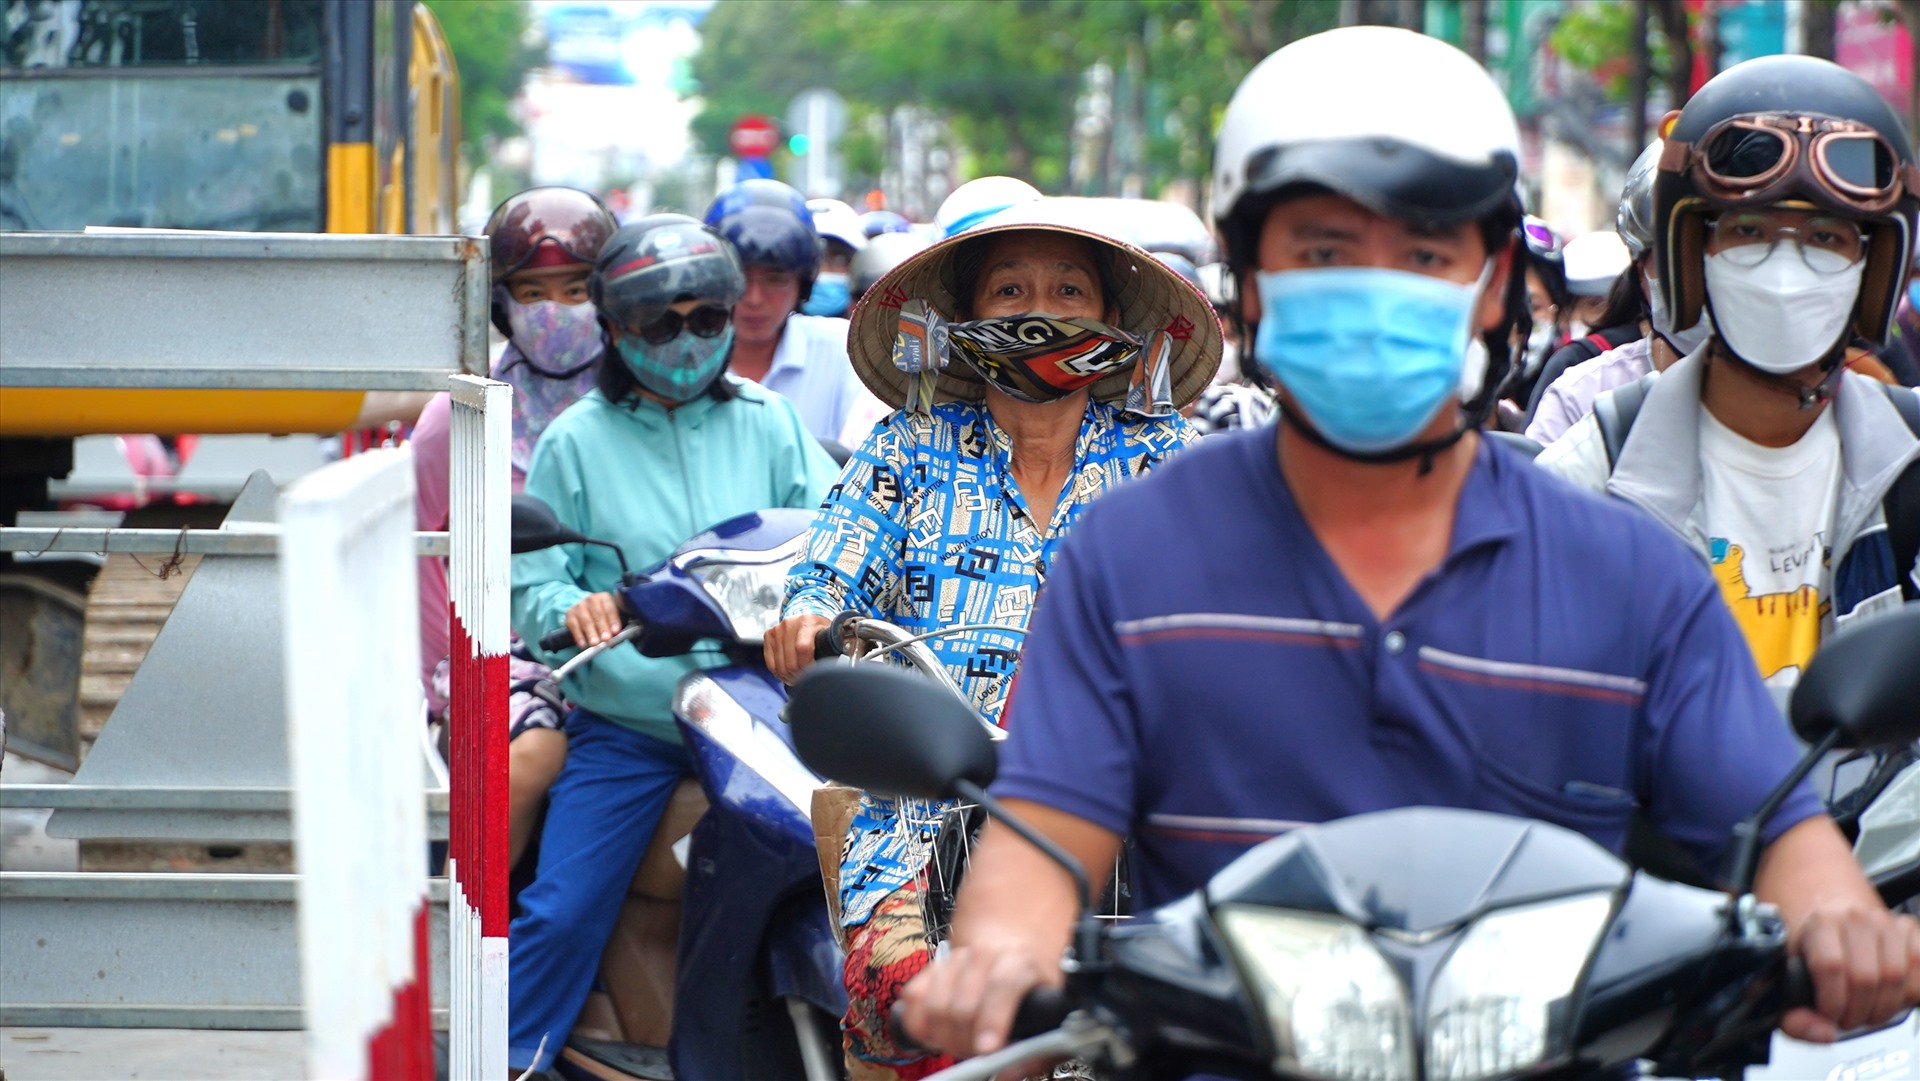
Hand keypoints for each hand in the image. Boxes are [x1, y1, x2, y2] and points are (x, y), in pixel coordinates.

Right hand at [563, 592, 623, 647]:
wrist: (586, 611)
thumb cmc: (603, 616)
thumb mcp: (612, 617)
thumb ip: (615, 625)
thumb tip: (616, 636)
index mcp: (604, 598)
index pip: (610, 609)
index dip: (613, 620)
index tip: (616, 631)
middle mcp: (591, 599)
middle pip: (598, 615)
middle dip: (602, 628)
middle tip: (606, 639)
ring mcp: (579, 606)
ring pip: (586, 621)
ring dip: (591, 633)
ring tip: (595, 643)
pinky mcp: (570, 614)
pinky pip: (574, 626)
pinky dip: (579, 636)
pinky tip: (583, 644)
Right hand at [764, 613, 832, 684]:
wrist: (808, 618)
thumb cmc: (821, 629)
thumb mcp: (830, 636)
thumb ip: (832, 650)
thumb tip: (833, 671)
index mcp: (808, 622)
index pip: (803, 649)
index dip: (808, 666)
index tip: (814, 674)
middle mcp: (790, 623)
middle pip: (790, 661)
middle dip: (799, 676)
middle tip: (806, 680)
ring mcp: (777, 629)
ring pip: (779, 666)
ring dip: (789, 677)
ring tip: (798, 678)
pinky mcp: (769, 635)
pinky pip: (771, 663)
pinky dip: (779, 673)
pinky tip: (788, 674)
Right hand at [896, 939, 1061, 1062]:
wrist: (1014, 946)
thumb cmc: (1032, 986)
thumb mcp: (1050, 1013)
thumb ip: (1037, 1050)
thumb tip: (1010, 1074)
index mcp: (1020, 961)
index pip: (1003, 986)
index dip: (992, 1019)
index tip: (988, 1049)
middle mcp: (985, 955)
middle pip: (963, 1006)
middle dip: (966, 1042)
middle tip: (977, 1054)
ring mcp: (955, 959)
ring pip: (935, 1006)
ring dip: (944, 1036)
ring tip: (962, 1042)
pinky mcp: (931, 966)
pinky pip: (912, 998)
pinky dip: (920, 1023)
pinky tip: (940, 1030)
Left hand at [1781, 904, 1919, 1041]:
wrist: (1835, 924)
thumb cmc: (1814, 953)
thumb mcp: (1790, 980)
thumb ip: (1794, 1018)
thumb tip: (1823, 1034)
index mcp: (1820, 923)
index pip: (1830, 966)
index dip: (1833, 1002)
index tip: (1829, 1015)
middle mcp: (1854, 918)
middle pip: (1865, 978)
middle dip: (1858, 1012)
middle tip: (1849, 1020)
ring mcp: (1885, 922)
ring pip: (1895, 977)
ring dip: (1884, 1008)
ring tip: (1868, 1012)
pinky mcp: (1909, 930)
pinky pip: (1919, 974)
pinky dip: (1907, 997)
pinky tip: (1890, 999)